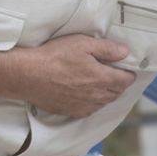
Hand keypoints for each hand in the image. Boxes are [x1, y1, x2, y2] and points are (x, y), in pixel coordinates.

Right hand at [14, 34, 136, 117]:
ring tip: (102, 83)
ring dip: (107, 94)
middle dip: (120, 84)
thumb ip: (107, 49)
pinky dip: (94, 103)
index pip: (126, 80)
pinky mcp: (71, 111)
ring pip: (104, 102)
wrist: (28, 75)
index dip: (128, 73)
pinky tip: (88, 95)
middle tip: (116, 74)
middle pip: (117, 93)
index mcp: (101, 78)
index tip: (127, 68)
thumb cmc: (54, 57)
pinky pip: (90, 110)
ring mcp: (83, 105)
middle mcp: (95, 95)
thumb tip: (125, 53)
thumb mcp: (83, 44)